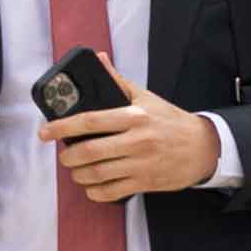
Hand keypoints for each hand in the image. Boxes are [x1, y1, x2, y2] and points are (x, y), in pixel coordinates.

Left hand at [49, 96, 220, 203]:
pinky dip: (95, 191)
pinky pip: (111, 191)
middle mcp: (138, 140)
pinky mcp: (146, 181)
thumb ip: (119, 81)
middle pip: (89, 152)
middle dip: (68, 157)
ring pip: (97, 174)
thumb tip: (99, 58)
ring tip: (78, 170)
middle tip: (66, 156)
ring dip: (79, 175)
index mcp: (135, 117)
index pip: (90, 120)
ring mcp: (142, 163)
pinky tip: (93, 185)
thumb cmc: (172, 122)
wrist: (206, 147)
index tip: (45, 132)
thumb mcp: (148, 98)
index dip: (62, 127)